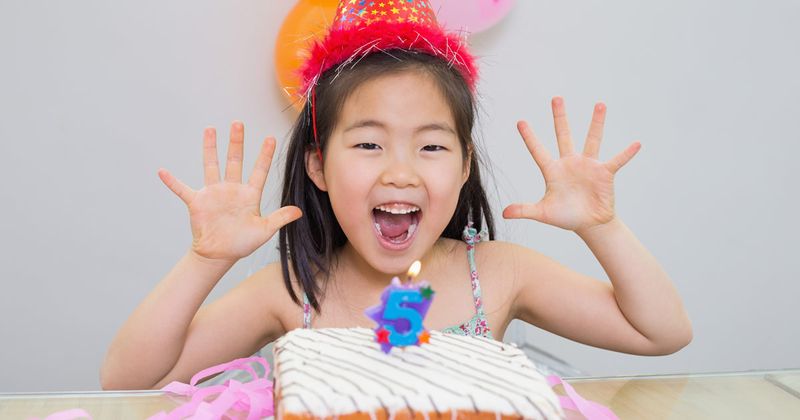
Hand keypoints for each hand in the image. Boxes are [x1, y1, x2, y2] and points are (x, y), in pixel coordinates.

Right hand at [157, 121, 301, 263]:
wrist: (219, 255)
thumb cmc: (241, 243)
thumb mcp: (264, 230)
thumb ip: (280, 218)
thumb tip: (299, 212)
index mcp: (249, 195)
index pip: (259, 171)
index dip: (265, 155)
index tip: (271, 138)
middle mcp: (231, 189)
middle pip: (235, 161)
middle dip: (237, 142)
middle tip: (238, 124)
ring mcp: (213, 194)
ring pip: (212, 166)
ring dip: (210, 148)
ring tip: (210, 129)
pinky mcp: (197, 202)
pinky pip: (182, 189)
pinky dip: (172, 182)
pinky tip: (162, 172)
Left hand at [503, 97, 639, 233]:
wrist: (589, 224)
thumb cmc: (566, 216)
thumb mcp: (543, 213)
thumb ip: (524, 210)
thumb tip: (504, 213)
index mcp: (553, 171)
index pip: (538, 151)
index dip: (529, 138)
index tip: (520, 122)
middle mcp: (570, 163)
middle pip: (563, 136)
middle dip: (559, 118)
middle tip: (556, 98)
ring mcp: (588, 166)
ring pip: (592, 140)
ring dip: (596, 123)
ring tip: (600, 104)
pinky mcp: (604, 173)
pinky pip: (617, 161)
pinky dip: (626, 153)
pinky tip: (636, 144)